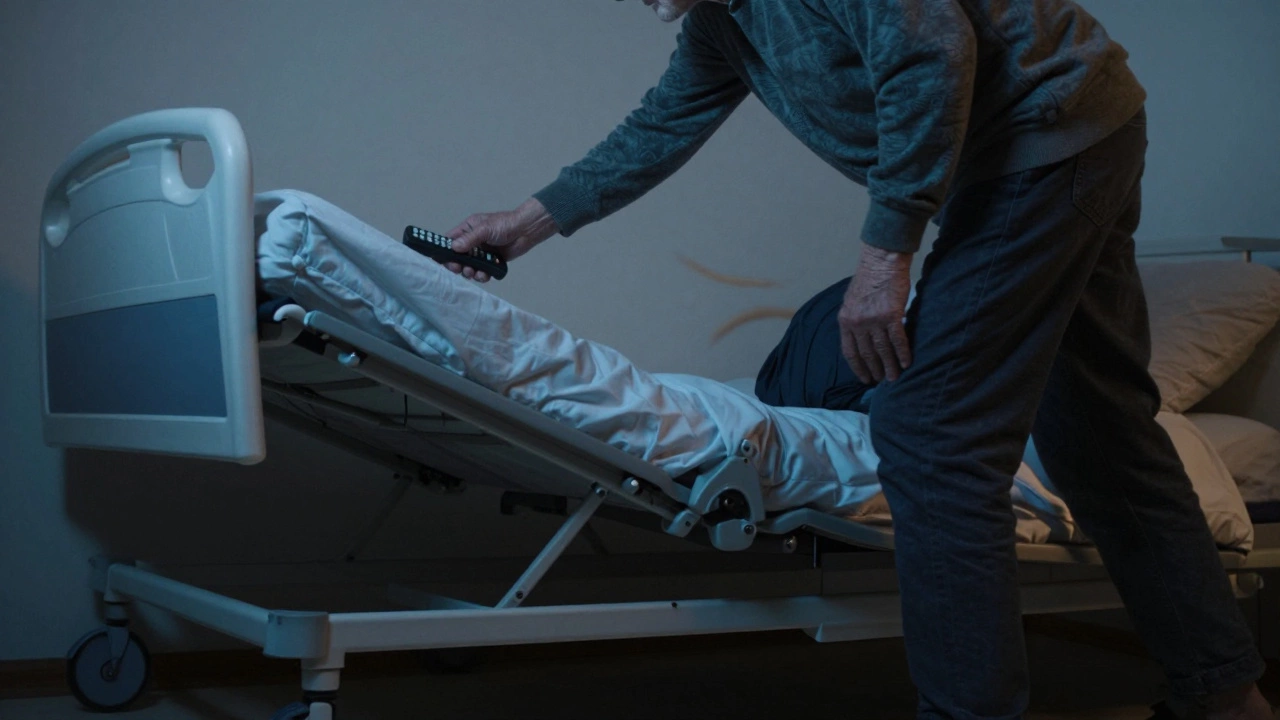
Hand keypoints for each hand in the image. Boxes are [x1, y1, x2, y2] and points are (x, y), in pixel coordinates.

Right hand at [446, 198, 558, 281]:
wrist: (526, 231)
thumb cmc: (506, 224)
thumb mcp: (485, 229)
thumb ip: (470, 239)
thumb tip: (454, 248)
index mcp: (467, 229)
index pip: (450, 241)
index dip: (444, 251)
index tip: (442, 260)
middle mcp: (472, 242)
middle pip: (458, 257)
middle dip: (457, 265)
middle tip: (458, 269)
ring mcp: (482, 253)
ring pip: (469, 267)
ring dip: (469, 272)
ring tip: (473, 272)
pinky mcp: (491, 262)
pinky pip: (482, 272)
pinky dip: (482, 276)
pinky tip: (484, 275)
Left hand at [839, 245, 913, 382]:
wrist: (881, 262)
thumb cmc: (868, 279)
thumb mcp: (851, 302)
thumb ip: (854, 320)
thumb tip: (862, 338)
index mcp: (845, 321)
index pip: (850, 352)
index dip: (858, 367)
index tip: (865, 378)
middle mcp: (857, 323)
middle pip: (867, 354)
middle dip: (875, 370)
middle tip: (882, 381)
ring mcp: (874, 320)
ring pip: (883, 350)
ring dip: (890, 366)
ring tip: (895, 377)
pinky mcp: (891, 315)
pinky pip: (897, 340)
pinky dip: (903, 353)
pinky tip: (907, 363)